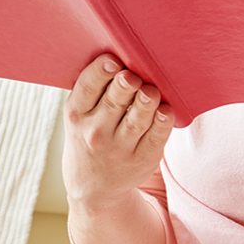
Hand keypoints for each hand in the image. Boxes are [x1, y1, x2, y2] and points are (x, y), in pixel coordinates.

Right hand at [62, 55, 171, 208]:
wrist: (93, 187)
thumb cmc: (90, 135)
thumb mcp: (80, 116)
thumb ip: (95, 90)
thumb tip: (122, 56)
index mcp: (77, 115)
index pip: (87, 87)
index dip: (100, 71)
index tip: (113, 61)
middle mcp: (96, 132)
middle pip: (115, 101)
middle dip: (126, 84)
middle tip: (133, 76)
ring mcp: (120, 148)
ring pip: (138, 118)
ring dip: (147, 100)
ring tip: (151, 90)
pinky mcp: (142, 159)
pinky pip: (156, 137)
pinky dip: (163, 121)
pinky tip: (166, 110)